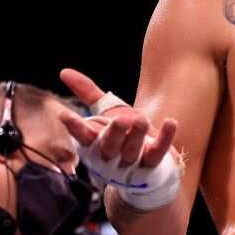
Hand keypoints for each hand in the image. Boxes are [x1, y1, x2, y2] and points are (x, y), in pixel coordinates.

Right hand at [58, 68, 177, 168]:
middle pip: (109, 146)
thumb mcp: (106, 111)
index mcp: (95, 141)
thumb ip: (87, 92)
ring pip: (131, 150)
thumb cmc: (122, 132)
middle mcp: (111, 154)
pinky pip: (158, 151)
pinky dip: (165, 138)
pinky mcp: (152, 162)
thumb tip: (64, 72)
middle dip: (114, 133)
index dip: (74, 126)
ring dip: (136, 136)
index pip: (82, 135)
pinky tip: (170, 123)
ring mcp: (132, 161)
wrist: (147, 158)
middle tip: (120, 120)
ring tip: (141, 120)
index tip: (65, 114)